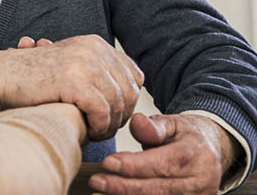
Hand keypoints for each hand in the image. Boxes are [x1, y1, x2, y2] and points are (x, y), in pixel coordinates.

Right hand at [0, 34, 143, 140]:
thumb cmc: (30, 79)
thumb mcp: (69, 66)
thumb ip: (96, 72)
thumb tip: (128, 93)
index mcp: (94, 43)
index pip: (134, 75)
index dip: (126, 99)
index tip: (111, 114)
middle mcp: (93, 48)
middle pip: (131, 91)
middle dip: (120, 115)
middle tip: (102, 128)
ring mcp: (85, 62)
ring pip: (119, 104)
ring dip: (109, 125)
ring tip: (93, 132)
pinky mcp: (74, 80)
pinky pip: (103, 111)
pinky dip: (98, 127)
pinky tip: (87, 131)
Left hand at [88, 113, 241, 194]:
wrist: (212, 150)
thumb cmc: (186, 136)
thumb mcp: (172, 122)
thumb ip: (153, 126)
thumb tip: (137, 122)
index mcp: (195, 154)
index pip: (162, 164)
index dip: (134, 166)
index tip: (108, 163)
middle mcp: (201, 180)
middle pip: (159, 188)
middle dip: (124, 187)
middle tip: (97, 181)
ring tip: (100, 193)